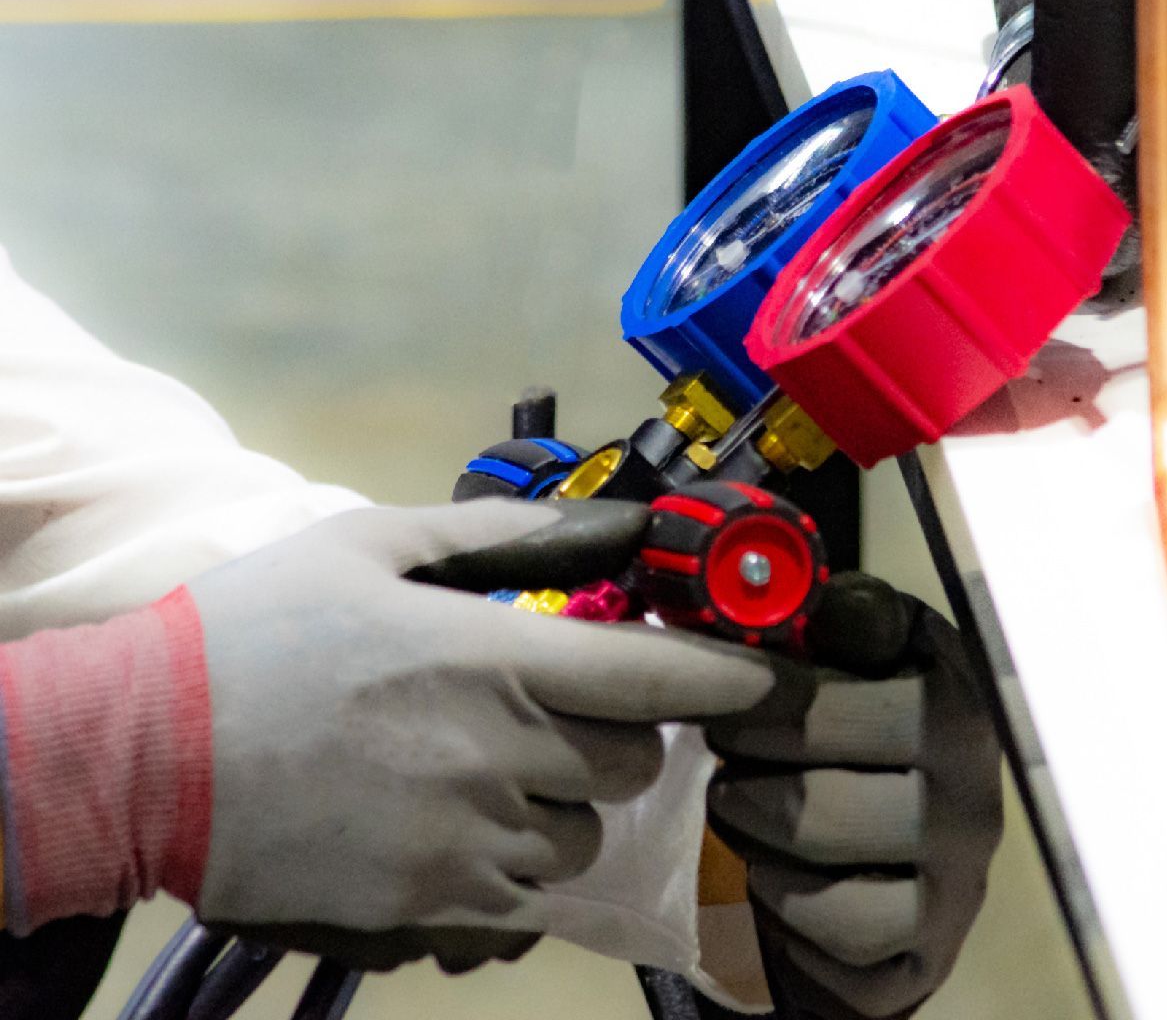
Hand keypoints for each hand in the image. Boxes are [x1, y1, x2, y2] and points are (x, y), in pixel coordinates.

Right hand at [191, 501, 774, 961]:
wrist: (141, 757)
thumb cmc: (255, 633)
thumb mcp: (368, 545)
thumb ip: (492, 533)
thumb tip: (598, 522)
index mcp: (491, 657)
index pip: (656, 675)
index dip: (730, 679)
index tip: (768, 679)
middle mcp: (499, 753)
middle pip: (631, 759)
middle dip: (617, 731)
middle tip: (562, 709)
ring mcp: (469, 837)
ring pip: (586, 833)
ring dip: (570, 804)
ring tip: (501, 770)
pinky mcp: (434, 902)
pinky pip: (530, 894)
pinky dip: (521, 861)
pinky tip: (466, 823)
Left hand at [705, 574, 1003, 1018]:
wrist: (894, 867)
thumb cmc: (860, 744)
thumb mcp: (858, 664)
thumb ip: (833, 619)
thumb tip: (783, 580)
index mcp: (956, 696)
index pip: (861, 690)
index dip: (774, 689)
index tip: (725, 690)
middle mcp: (974, 785)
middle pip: (830, 772)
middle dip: (749, 763)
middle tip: (720, 751)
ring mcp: (959, 873)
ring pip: (827, 851)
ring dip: (757, 829)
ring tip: (738, 806)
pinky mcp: (929, 945)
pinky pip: (836, 928)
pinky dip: (787, 904)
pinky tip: (775, 874)